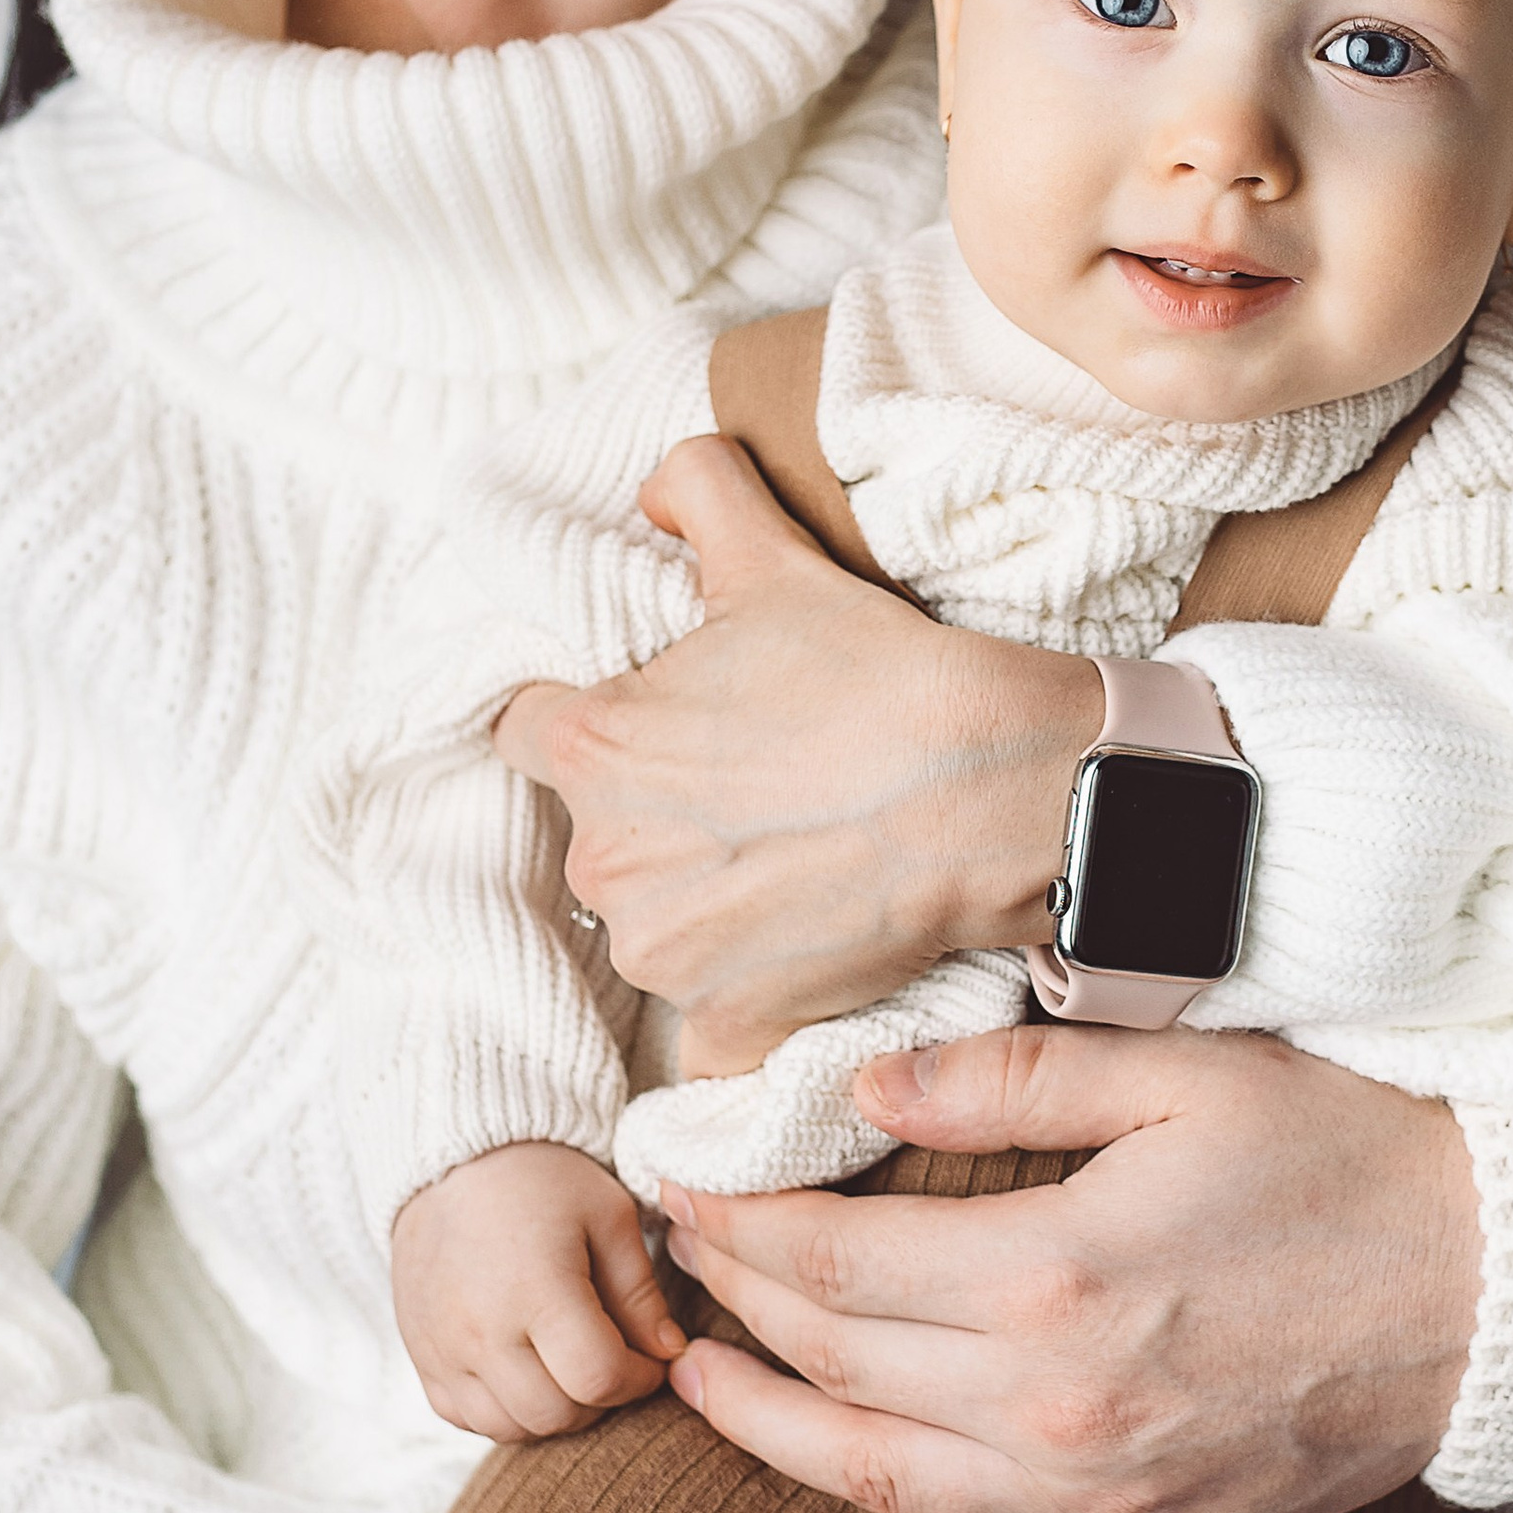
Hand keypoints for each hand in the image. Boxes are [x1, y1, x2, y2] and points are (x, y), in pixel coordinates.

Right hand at [391, 1141, 684, 1440]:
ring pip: (512, 1427)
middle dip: (600, 1399)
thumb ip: (640, 1293)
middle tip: (613, 1360)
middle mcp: (481, 1330)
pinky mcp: (421, 1356)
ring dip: (553, 1411)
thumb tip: (667, 1354)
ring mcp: (443, 1349)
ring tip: (570, 1366)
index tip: (650, 1358)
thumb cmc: (543, 1181)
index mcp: (535, 1289)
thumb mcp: (609, 1217)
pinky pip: (467, 1417)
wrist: (456, 1158)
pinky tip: (525, 1371)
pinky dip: (504, 1410)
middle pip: (557, 1414)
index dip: (639, 1379)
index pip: (598, 1378)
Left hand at [495, 436, 1099, 1060]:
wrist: (991, 793)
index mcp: (594, 746)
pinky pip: (708, 1025)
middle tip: (749, 791)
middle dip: (653, 817)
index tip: (648, 728)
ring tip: (791, 862)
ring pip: (652, 924)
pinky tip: (798, 952)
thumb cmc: (878, 677)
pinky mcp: (728, 1023)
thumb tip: (655, 487)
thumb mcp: (776, 559)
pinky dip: (742, 1002)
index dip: (581, 720)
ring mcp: (665, 952)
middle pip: (594, 836)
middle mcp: (605, 861)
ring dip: (699, 904)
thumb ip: (695, 491)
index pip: (522, 730)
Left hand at [659, 1019, 1479, 1512]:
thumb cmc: (1350, 1158)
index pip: (832, 1259)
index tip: (685, 1179)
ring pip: (869, 1482)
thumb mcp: (1181, 1074)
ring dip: (758, 1435)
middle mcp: (1049, 1408)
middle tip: (676, 1252)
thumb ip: (1009, 1078)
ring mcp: (1092, 1500)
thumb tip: (861, 1087)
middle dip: (732, 1305)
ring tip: (685, 1382)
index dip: (740, 1221)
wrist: (1497, 1296)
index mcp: (1051, 1274)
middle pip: (831, 1364)